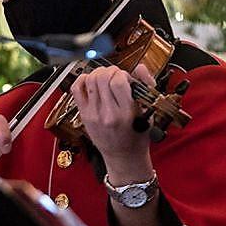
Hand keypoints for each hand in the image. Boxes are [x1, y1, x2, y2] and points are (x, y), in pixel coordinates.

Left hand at [71, 63, 154, 182]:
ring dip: (99, 73)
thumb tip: (140, 68)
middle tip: (117, 76)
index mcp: (126, 113)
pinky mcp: (84, 115)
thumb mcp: (148, 113)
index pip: (118, 81)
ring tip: (106, 78)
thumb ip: (145, 87)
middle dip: (111, 71)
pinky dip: (82, 79)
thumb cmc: (137, 137)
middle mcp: (107, 114)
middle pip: (102, 77)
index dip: (123, 74)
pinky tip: (91, 82)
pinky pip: (76, 89)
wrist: (123, 157)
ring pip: (90, 80)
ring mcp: (93, 114)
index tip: (127, 79)